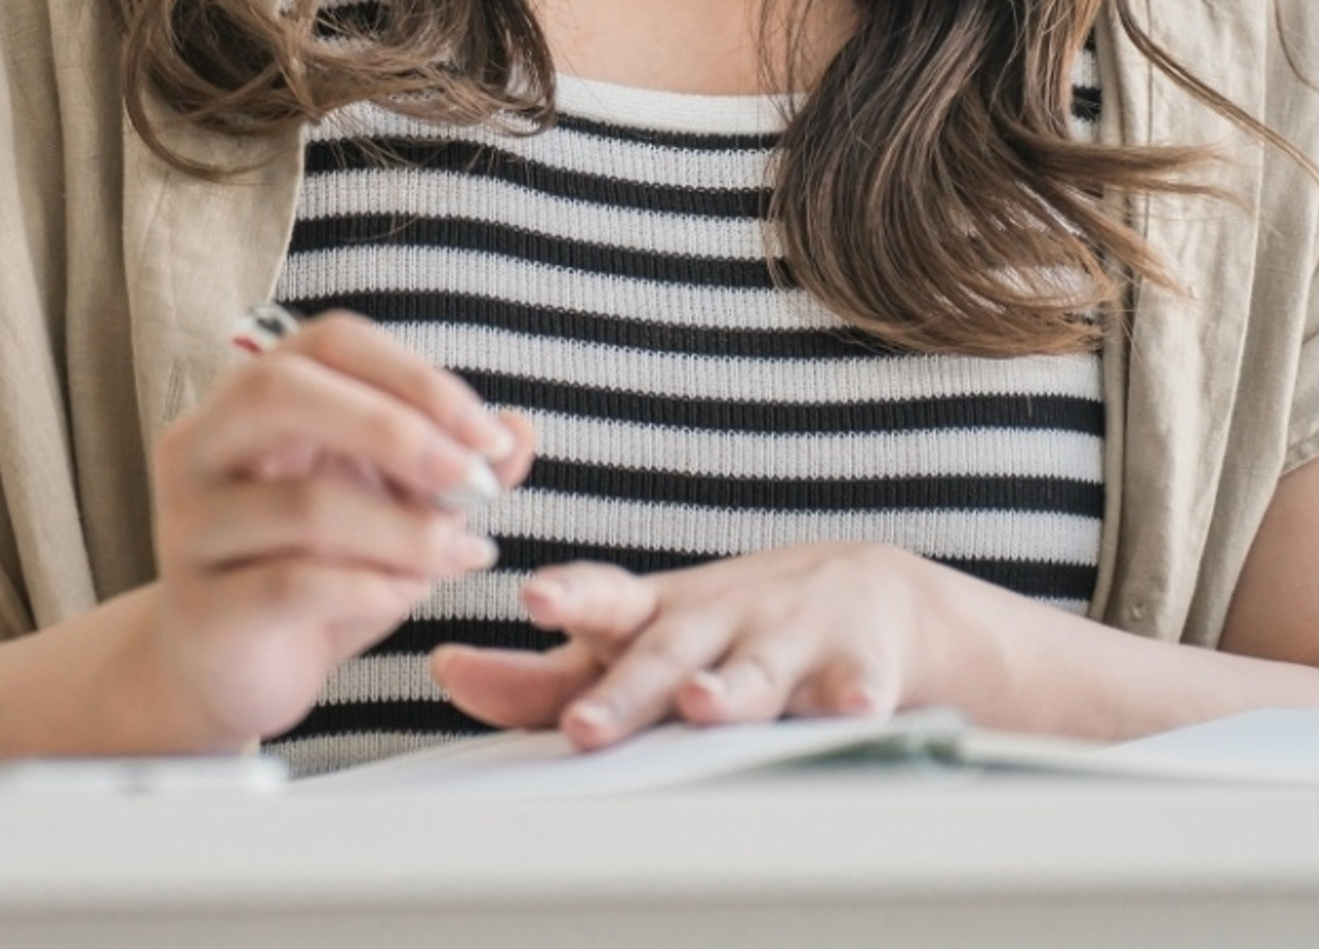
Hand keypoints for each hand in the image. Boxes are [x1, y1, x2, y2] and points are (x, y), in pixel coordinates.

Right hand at [139, 312, 538, 747]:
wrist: (231, 671)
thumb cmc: (312, 571)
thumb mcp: (392, 510)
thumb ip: (451, 469)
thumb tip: (519, 431)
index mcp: (252, 400)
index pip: (329, 342)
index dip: (413, 375)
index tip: (485, 433)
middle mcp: (203, 446)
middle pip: (281, 389)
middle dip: (394, 428)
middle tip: (470, 479)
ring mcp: (191, 525)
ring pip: (303, 502)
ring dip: (405, 532)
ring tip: (456, 556)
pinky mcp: (203, 607)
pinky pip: (294, 585)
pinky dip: (371, 589)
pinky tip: (403, 596)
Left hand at [431, 543, 960, 745]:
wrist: (868, 593)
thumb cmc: (723, 626)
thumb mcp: (634, 641)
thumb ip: (542, 677)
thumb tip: (449, 674)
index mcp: (655, 614)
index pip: (602, 599)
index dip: (568, 598)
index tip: (532, 597)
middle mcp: (716, 618)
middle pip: (667, 655)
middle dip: (629, 690)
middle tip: (588, 724)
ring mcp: (786, 638)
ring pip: (756, 670)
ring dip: (730, 688)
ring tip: (704, 706)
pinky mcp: (857, 664)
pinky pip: (859, 686)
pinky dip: (857, 697)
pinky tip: (853, 709)